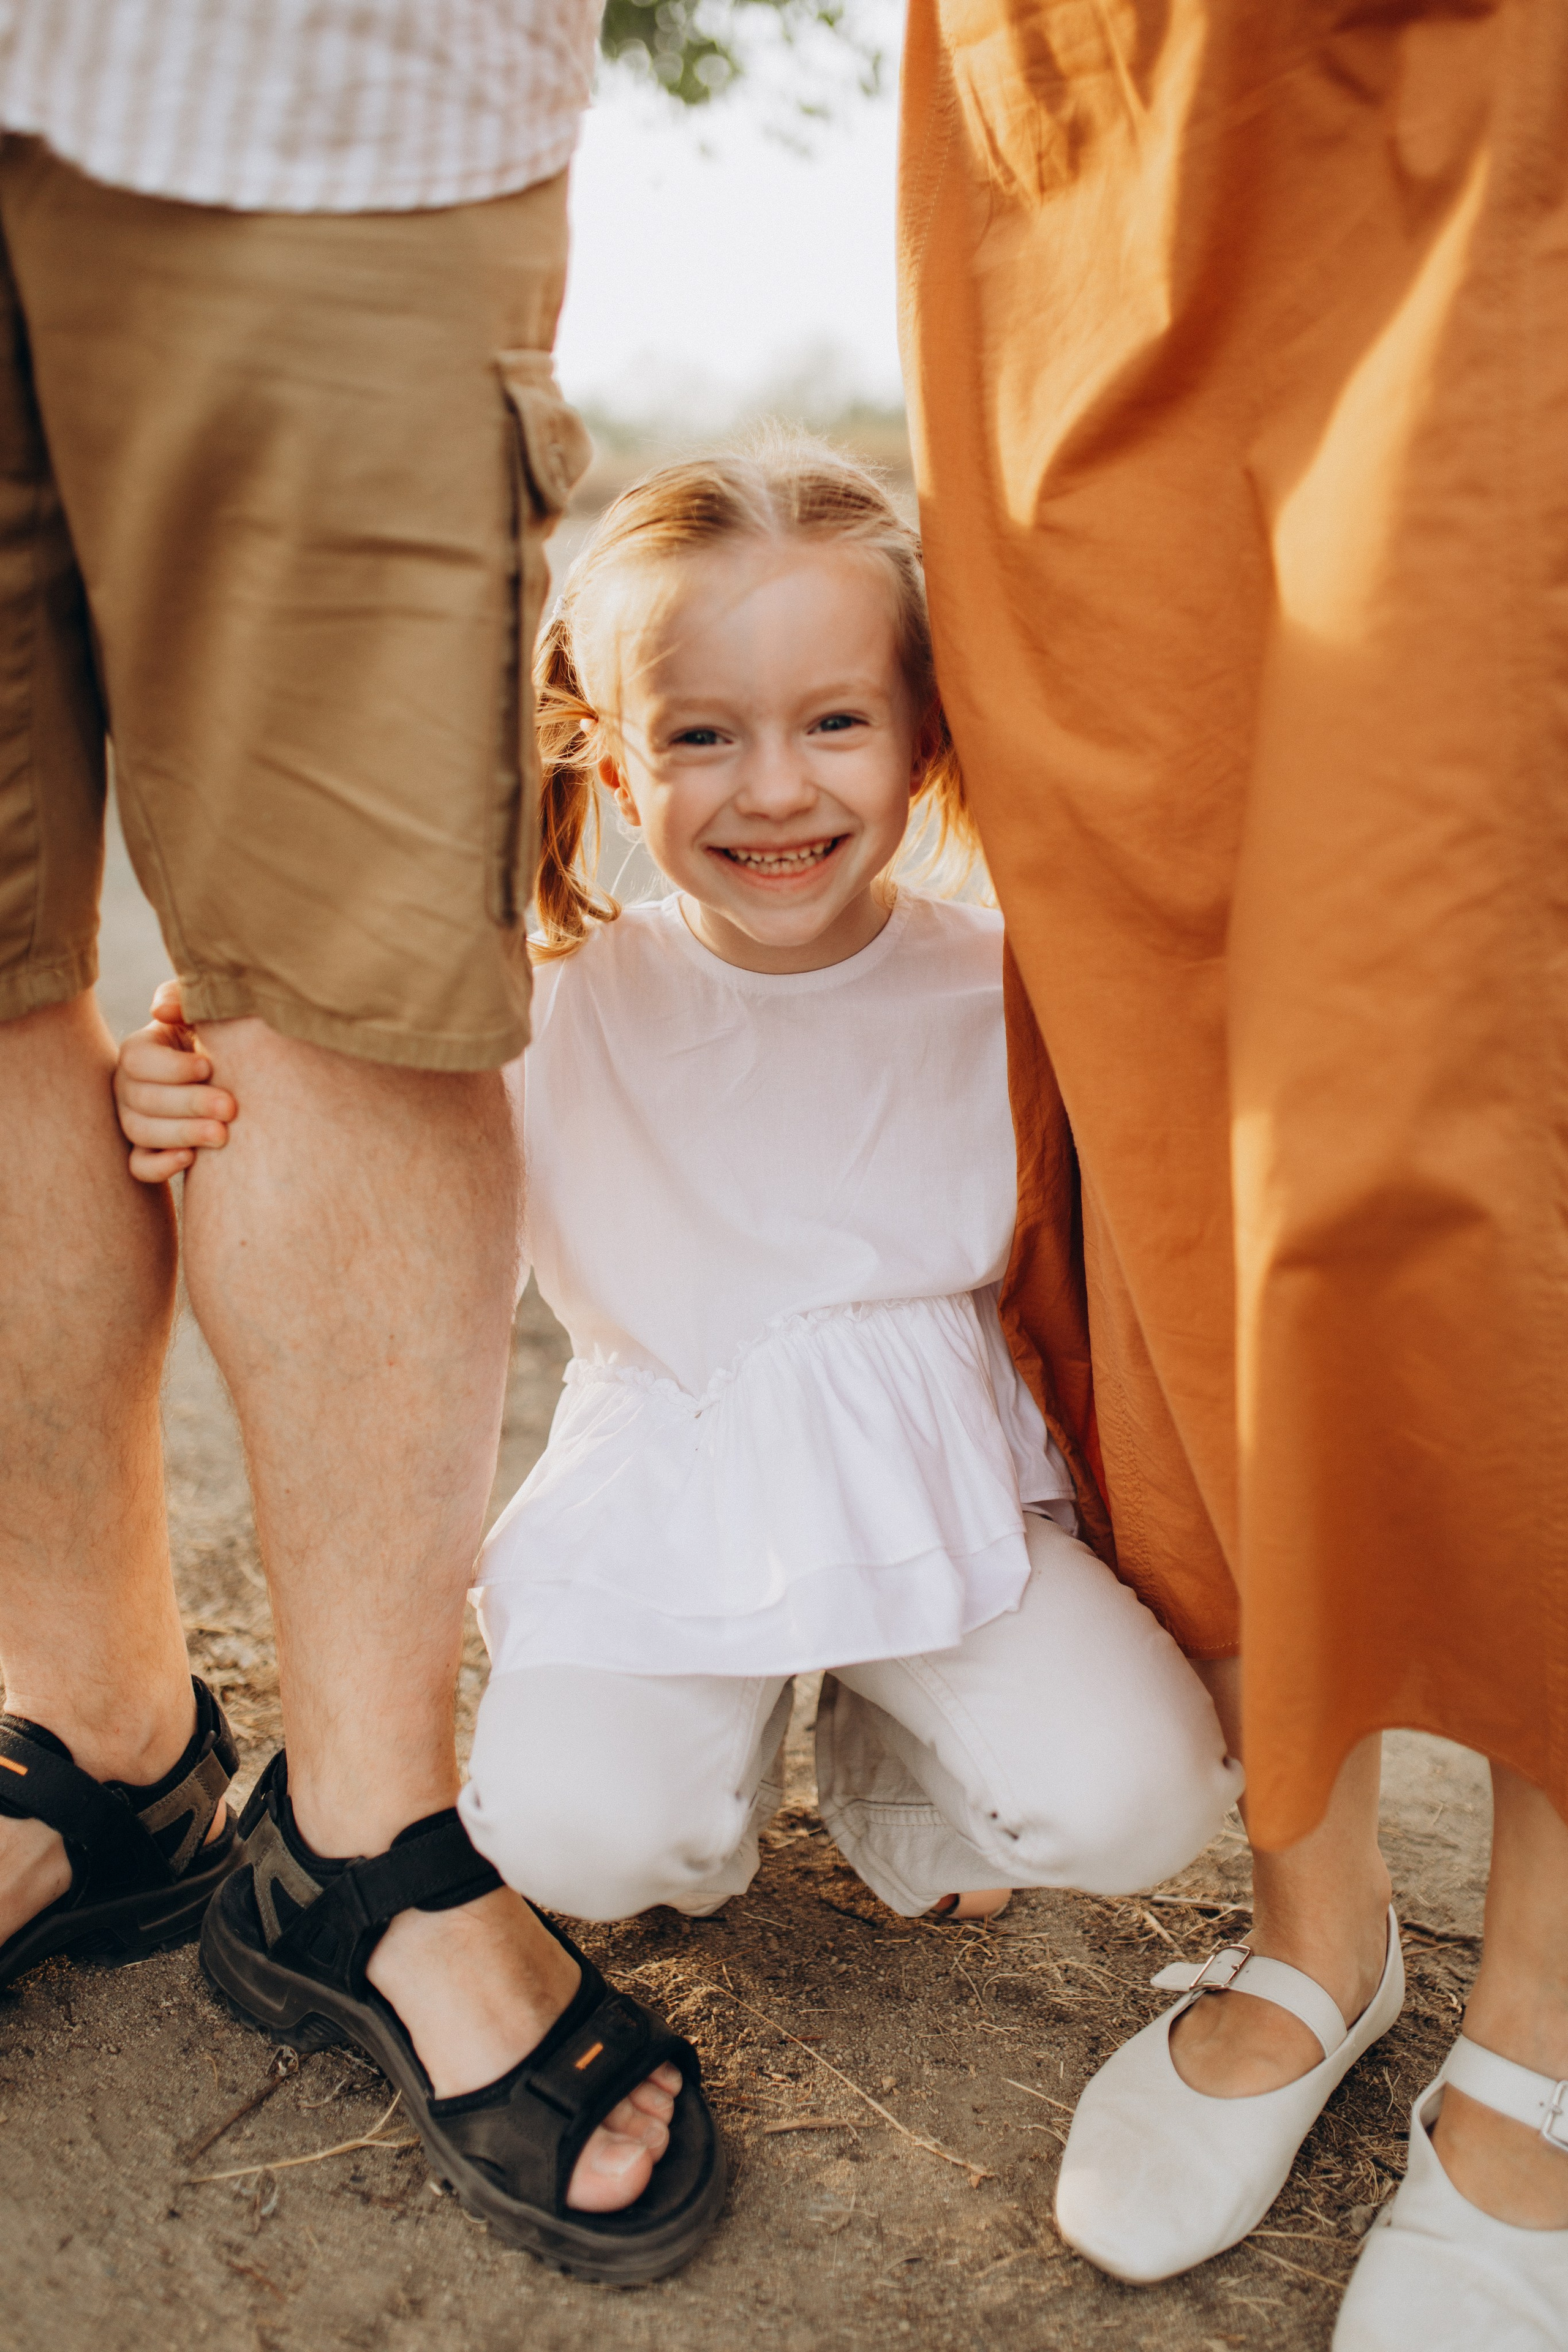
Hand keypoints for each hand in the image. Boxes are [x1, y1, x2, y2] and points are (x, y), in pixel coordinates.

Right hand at [114, 978, 237, 1183]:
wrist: (246, 1079)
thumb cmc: (227, 1038)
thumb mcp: (210, 1014)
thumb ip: (186, 1000)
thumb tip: (159, 1011)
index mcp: (142, 1049)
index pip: (136, 1059)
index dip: (171, 1067)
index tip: (208, 1067)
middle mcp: (130, 1085)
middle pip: (140, 1099)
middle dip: (188, 1104)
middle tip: (230, 1107)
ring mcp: (136, 1120)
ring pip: (139, 1132)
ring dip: (181, 1134)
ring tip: (222, 1135)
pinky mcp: (150, 1151)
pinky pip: (140, 1166)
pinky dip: (160, 1165)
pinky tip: (190, 1159)